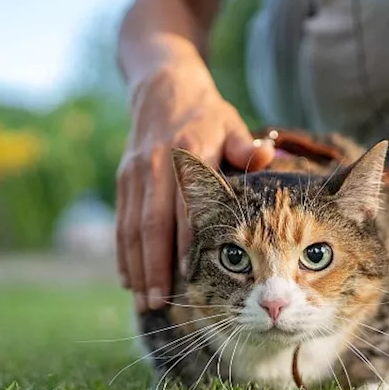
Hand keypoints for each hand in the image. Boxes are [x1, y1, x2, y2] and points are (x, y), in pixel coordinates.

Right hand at [116, 61, 273, 311]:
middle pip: (152, 224)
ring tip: (145, 301)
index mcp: (188, 151)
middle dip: (154, 266)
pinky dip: (123, 253)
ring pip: (131, 228)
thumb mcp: (231, 123)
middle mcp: (156, 164)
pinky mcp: (123, 179)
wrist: (163, 87)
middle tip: (160, 302)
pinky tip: (129, 279)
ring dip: (136, 267)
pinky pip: (121, 222)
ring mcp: (135, 173)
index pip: (185, 204)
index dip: (185, 240)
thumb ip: (247, 147)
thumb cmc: (207, 114)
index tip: (189, 275)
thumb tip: (267, 154)